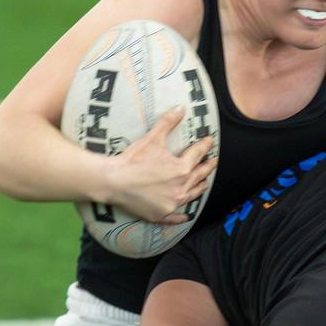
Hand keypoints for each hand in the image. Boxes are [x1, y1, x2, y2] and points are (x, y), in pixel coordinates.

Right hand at [104, 107, 217, 223]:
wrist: (112, 181)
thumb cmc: (132, 160)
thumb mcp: (152, 138)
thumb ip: (168, 123)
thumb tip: (181, 108)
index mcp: (182, 169)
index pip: (198, 154)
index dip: (205, 146)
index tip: (209, 141)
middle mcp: (180, 188)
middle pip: (199, 176)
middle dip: (207, 167)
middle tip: (213, 162)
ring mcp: (171, 203)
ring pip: (191, 195)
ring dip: (199, 188)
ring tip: (205, 183)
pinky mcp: (160, 214)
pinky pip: (174, 218)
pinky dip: (180, 218)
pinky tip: (186, 217)